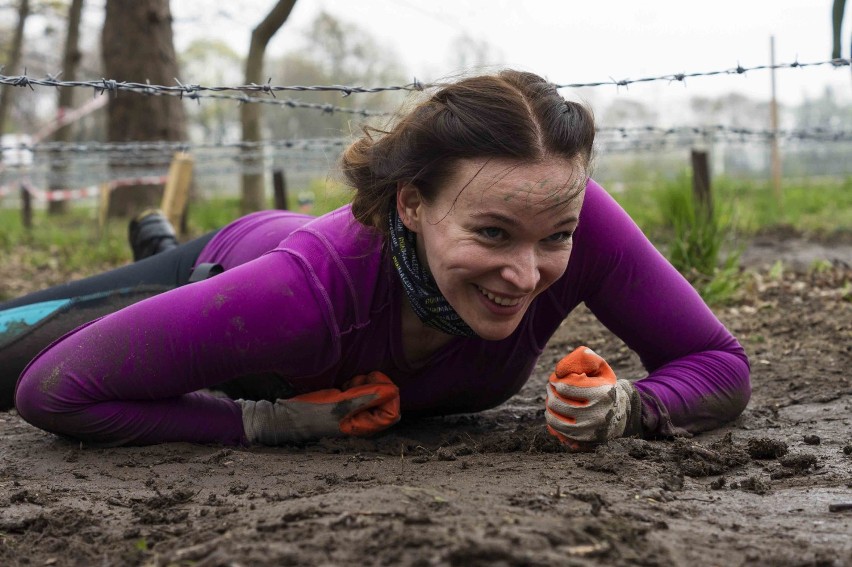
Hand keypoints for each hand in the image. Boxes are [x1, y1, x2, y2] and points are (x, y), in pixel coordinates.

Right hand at [238, 371, 400, 444]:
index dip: (388, 394)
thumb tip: (393, 391)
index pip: (392, 413)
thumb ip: (367, 397)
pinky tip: (344, 386)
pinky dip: (356, 387)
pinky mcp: (344, 408)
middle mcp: (361, 423)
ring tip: (349, 383)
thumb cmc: (311, 412)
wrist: (285, 417)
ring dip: (365, 385)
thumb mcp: (341, 403)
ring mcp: (352, 415)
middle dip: (376, 387)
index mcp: (363, 427)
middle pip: (384, 403)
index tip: (374, 381)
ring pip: (372, 398)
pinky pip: (359, 396)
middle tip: (360, 380)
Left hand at [545, 346, 639, 447]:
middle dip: (550, 392)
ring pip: (553, 420)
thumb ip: (583, 359)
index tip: (558, 379)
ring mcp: (589, 432)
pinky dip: (553, 423)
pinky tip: (558, 415)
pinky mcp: (583, 443)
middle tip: (552, 388)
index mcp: (601, 393)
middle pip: (556, 403)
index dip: (555, 380)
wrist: (621, 413)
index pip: (564, 386)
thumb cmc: (605, 385)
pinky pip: (558, 433)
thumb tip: (559, 371)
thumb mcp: (599, 367)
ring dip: (549, 408)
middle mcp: (596, 415)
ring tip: (554, 400)